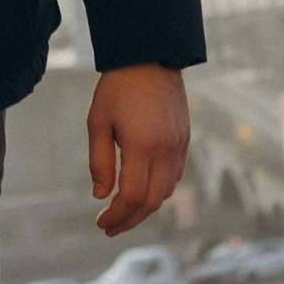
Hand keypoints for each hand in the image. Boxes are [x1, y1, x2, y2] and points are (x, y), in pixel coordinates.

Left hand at [87, 66, 191, 236]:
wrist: (151, 56)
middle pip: (152, 202)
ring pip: (166, 191)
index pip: (132, 196)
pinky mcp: (185, 140)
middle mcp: (166, 150)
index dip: (116, 216)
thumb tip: (101, 196)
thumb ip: (99, 161)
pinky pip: (175, 176)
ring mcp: (179, 145)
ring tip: (122, 211)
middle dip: (130, 220)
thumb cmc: (117, 88)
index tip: (101, 224)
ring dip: (145, 207)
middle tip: (110, 227)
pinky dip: (158, 190)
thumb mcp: (98, 121)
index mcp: (142, 146)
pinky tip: (141, 189)